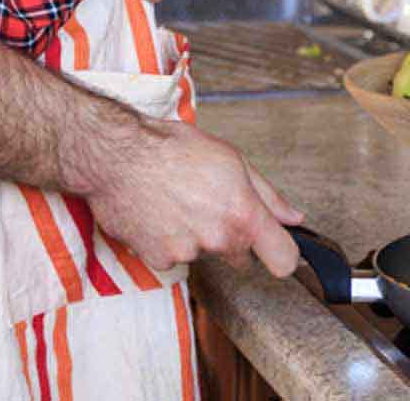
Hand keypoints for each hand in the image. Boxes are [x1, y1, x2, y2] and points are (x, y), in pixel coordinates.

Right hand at [82, 118, 302, 276]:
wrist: (116, 156)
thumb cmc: (171, 149)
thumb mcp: (230, 159)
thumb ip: (268, 195)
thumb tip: (293, 217)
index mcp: (242, 213)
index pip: (283, 260)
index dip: (285, 256)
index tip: (278, 250)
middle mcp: (218, 239)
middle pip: (240, 256)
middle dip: (232, 236)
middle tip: (210, 204)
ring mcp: (187, 253)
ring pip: (204, 253)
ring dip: (196, 235)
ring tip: (177, 201)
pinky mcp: (158, 260)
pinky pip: (174, 256)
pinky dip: (168, 240)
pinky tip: (158, 213)